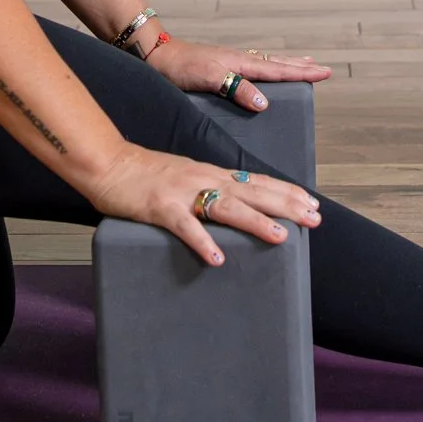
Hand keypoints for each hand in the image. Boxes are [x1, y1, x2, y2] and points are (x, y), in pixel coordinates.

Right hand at [83, 142, 323, 267]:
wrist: (106, 162)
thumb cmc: (143, 174)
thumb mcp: (184, 176)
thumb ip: (206, 189)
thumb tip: (231, 205)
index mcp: (210, 173)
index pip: (256, 181)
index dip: (286, 192)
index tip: (313, 203)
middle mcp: (203, 179)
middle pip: (252, 192)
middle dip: (286, 205)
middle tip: (315, 219)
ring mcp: (182, 192)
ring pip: (227, 207)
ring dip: (256, 222)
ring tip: (281, 237)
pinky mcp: (160, 207)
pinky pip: (185, 226)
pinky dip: (203, 242)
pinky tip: (217, 258)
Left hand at [144, 35, 330, 111]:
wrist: (155, 56)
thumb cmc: (179, 67)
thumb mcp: (209, 79)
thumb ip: (236, 89)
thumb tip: (265, 103)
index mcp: (240, 63)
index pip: (278, 69)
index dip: (302, 73)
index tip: (325, 72)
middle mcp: (238, 60)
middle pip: (276, 63)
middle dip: (300, 67)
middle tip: (321, 68)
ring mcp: (230, 63)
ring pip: (266, 64)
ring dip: (285, 66)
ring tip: (302, 66)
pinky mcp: (220, 69)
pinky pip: (252, 69)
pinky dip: (266, 70)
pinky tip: (264, 75)